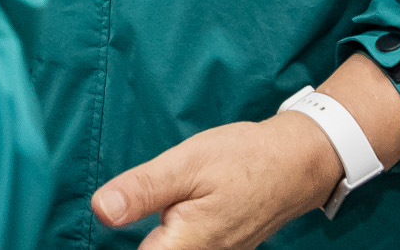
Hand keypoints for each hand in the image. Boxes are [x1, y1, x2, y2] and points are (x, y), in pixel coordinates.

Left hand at [91, 112, 340, 248]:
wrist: (298, 163)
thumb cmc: (244, 159)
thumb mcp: (186, 163)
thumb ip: (143, 190)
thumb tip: (101, 210)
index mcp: (186, 245)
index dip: (119, 240)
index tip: (116, 213)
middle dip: (147, 232)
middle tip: (149, 199)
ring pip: (174, 249)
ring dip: (163, 233)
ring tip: (168, 201)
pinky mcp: (225, 247)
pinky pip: (193, 246)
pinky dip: (179, 233)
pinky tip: (185, 208)